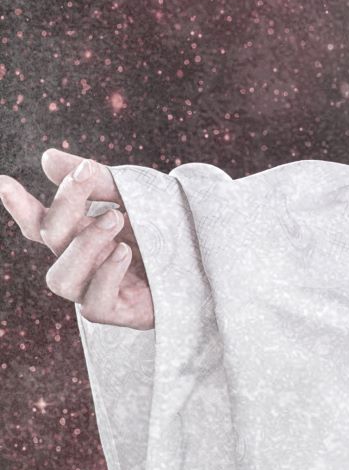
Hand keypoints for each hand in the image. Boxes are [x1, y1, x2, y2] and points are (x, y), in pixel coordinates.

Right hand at [0, 147, 153, 328]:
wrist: (208, 259)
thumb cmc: (166, 229)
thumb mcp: (135, 195)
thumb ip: (96, 180)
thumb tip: (47, 157)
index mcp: (80, 233)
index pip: (41, 222)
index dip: (20, 206)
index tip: (3, 183)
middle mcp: (81, 261)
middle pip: (52, 238)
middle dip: (66, 204)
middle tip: (90, 175)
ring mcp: (95, 289)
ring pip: (61, 278)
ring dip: (84, 244)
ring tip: (116, 218)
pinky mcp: (118, 312)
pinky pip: (94, 304)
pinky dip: (105, 276)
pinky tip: (124, 253)